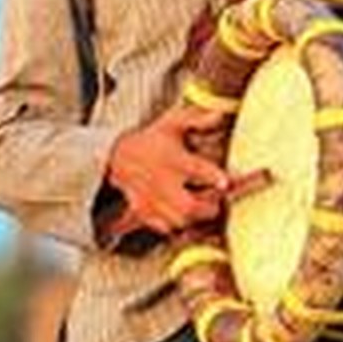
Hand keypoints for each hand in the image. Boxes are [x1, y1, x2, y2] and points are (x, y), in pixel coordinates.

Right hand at [99, 100, 269, 241]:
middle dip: (207, 207)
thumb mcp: (171, 124)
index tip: (225, 182)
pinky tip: (183, 215)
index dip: (213, 176)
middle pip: (187, 206)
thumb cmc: (151, 140)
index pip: (195, 169)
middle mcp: (162, 182)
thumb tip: (219, 115)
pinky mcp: (144, 211)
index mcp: (173, 160)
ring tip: (202, 208)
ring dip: (194, 217)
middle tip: (217, 201)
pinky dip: (176, 225)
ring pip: (177, 220)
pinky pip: (163, 227)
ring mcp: (152, 199)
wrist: (117, 156)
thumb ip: (196, 119)